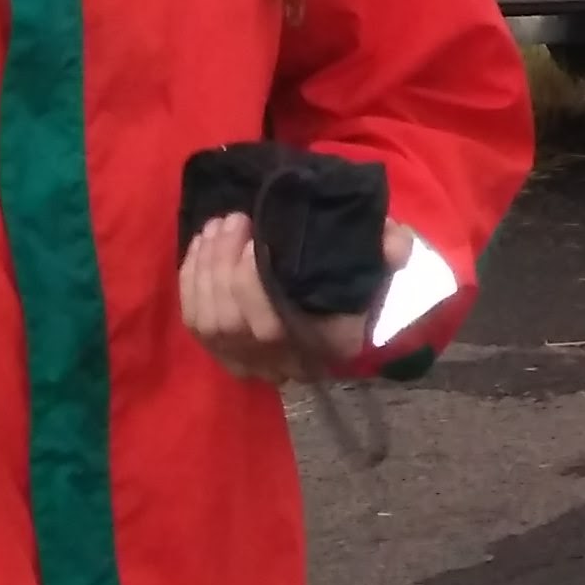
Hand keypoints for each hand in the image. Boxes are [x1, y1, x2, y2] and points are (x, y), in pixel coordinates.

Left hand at [180, 209, 411, 381]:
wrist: (334, 297)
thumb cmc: (355, 273)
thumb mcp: (381, 257)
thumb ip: (392, 248)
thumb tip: (392, 243)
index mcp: (328, 346)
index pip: (274, 328)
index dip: (250, 285)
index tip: (255, 238)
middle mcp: (287, 364)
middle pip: (233, 323)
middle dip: (223, 264)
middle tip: (233, 219)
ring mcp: (253, 364)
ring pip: (210, 323)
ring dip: (206, 268)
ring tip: (217, 226)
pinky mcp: (227, 355)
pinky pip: (195, 324)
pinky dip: (191, 282)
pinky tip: (201, 247)